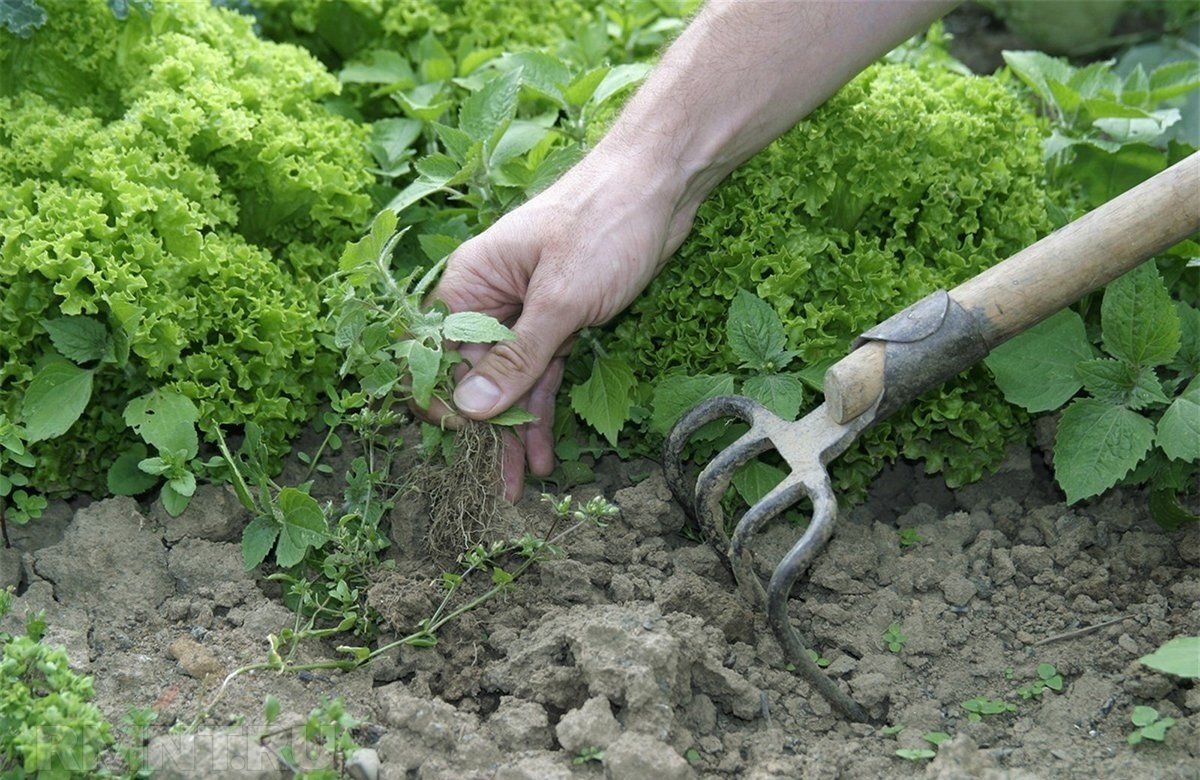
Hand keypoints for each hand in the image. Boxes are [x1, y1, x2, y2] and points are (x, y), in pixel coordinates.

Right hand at [418, 144, 697, 500]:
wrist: (661, 184)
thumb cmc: (603, 225)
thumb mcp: (558, 300)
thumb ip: (514, 359)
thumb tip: (468, 409)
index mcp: (472, 282)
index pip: (436, 351)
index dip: (443, 400)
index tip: (461, 443)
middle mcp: (491, 298)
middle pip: (475, 374)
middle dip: (486, 431)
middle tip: (499, 485)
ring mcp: (527, 310)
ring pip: (512, 381)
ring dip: (518, 431)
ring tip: (522, 485)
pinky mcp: (562, 317)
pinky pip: (543, 371)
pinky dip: (544, 408)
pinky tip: (547, 451)